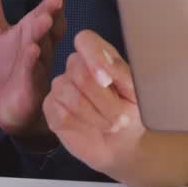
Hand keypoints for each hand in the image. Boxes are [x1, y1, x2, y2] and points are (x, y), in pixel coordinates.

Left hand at [0, 0, 69, 137]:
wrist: (10, 107)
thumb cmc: (9, 67)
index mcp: (36, 32)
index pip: (48, 10)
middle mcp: (41, 46)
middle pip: (50, 25)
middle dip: (53, 12)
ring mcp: (37, 66)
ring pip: (43, 46)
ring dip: (43, 33)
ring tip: (43, 18)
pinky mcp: (30, 86)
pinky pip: (32, 72)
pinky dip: (32, 62)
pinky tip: (32, 51)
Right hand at [42, 30, 143, 175]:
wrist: (121, 146)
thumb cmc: (131, 115)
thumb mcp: (136, 94)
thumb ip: (120, 72)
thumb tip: (102, 61)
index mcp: (99, 56)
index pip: (86, 40)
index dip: (93, 56)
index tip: (106, 80)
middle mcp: (77, 67)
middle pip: (80, 73)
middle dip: (106, 102)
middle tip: (120, 117)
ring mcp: (61, 86)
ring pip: (72, 97)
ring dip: (97, 116)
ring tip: (109, 123)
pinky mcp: (51, 107)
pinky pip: (61, 113)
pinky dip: (82, 124)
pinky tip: (90, 126)